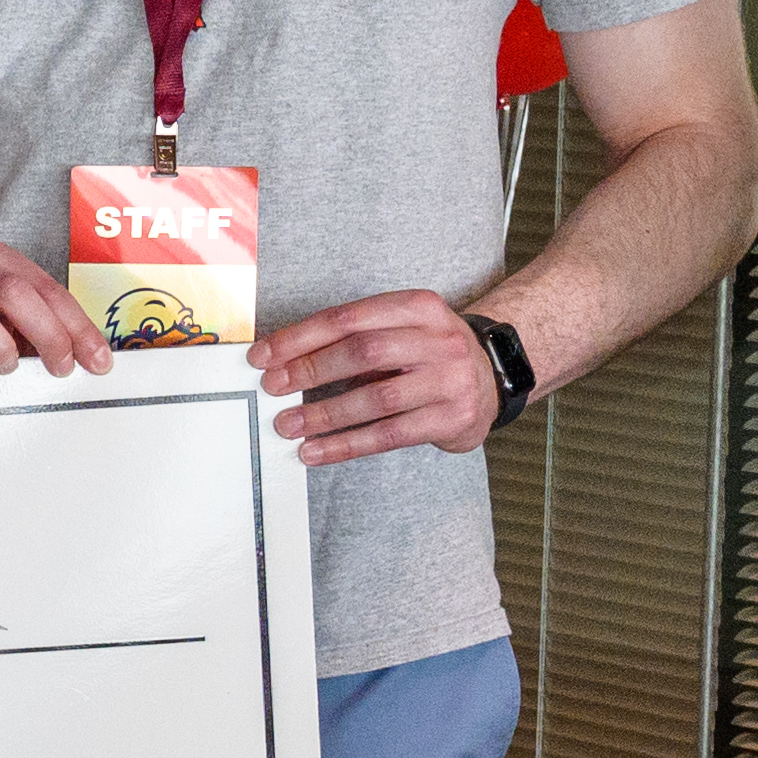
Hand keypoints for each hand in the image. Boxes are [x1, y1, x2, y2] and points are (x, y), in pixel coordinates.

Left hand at [250, 290, 501, 464]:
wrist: (493, 378)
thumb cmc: (429, 354)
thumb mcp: (403, 329)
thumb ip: (356, 339)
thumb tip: (285, 362)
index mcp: (419, 306)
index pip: (349, 318)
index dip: (301, 338)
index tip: (264, 355)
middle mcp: (438, 339)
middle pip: (362, 352)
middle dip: (310, 370)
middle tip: (272, 388)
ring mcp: (450, 379)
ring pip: (375, 398)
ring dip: (324, 414)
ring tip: (288, 424)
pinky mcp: (452, 417)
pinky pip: (389, 435)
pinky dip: (347, 444)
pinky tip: (317, 451)